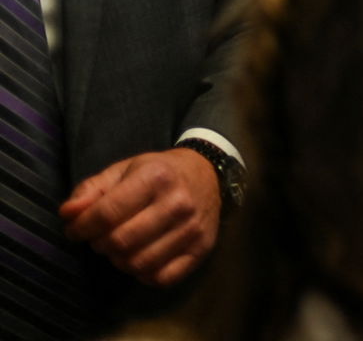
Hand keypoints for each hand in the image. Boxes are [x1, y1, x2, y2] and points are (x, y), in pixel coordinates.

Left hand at [60, 147, 221, 286]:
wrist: (208, 174)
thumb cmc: (159, 172)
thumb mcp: (123, 171)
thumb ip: (91, 191)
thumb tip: (68, 215)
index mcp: (156, 177)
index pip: (106, 214)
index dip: (81, 228)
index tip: (75, 230)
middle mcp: (178, 203)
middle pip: (120, 242)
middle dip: (100, 244)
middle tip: (102, 237)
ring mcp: (192, 228)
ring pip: (139, 263)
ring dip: (120, 260)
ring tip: (122, 247)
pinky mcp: (202, 248)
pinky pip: (162, 278)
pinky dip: (144, 274)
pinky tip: (143, 258)